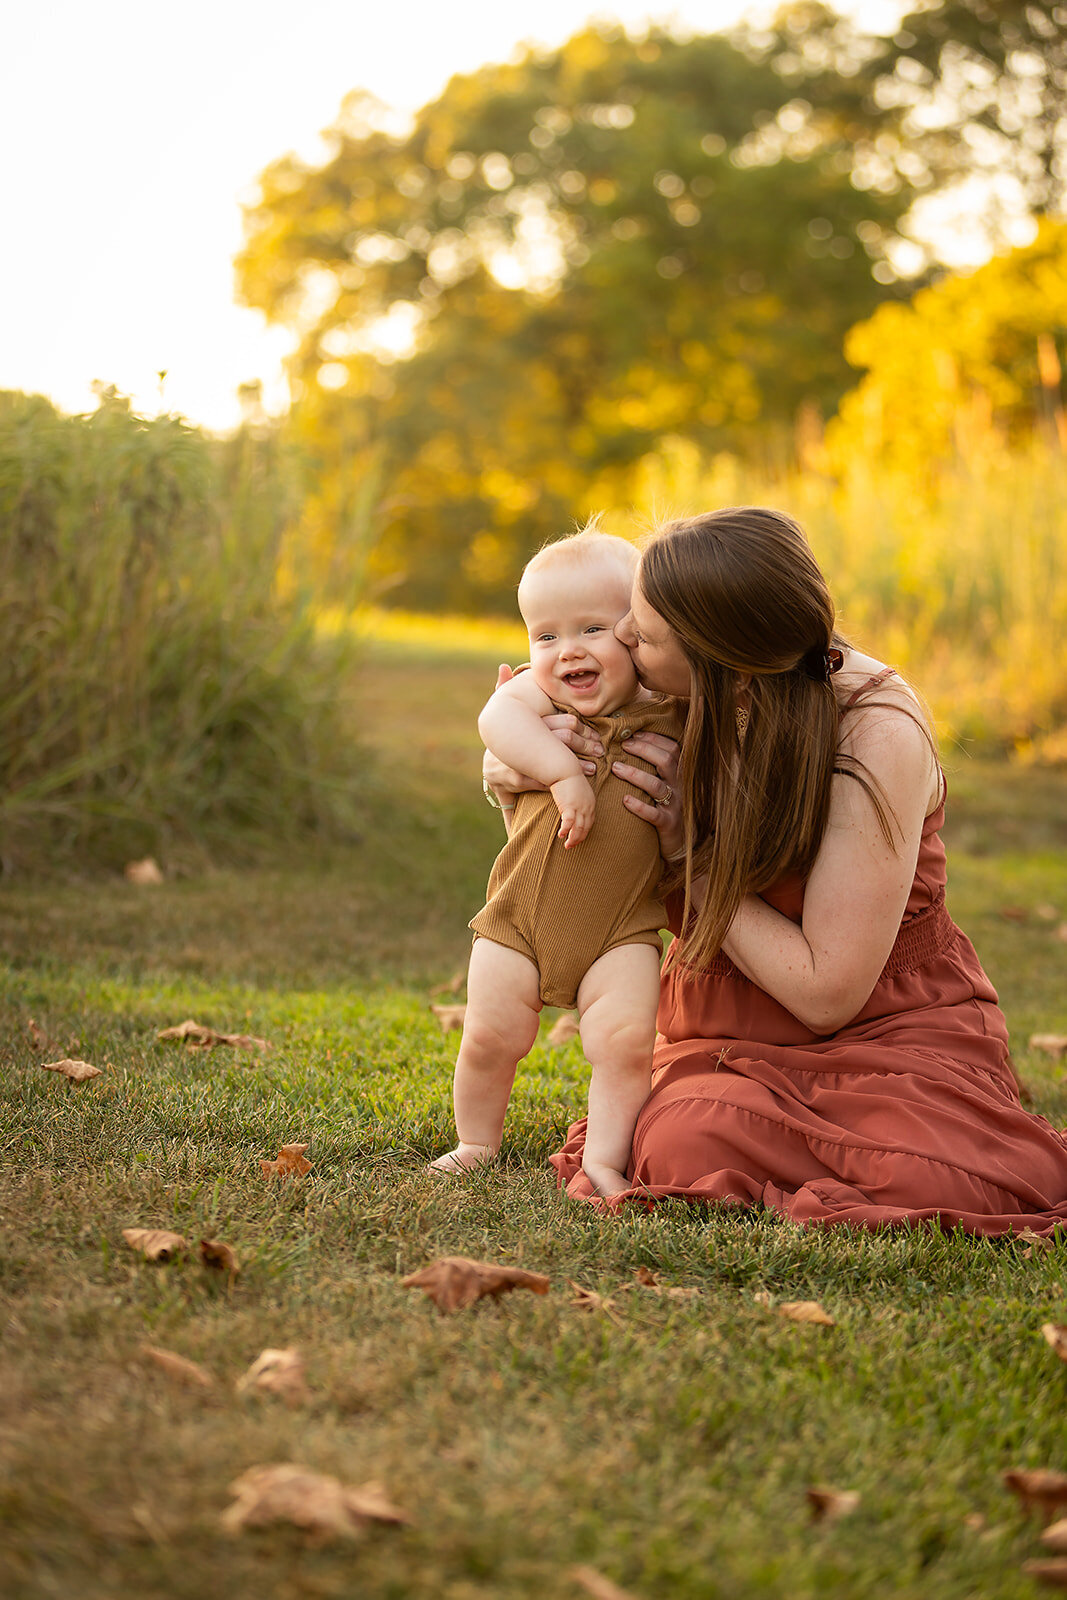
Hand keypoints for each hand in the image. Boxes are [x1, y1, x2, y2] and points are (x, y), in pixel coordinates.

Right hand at [481, 663, 602, 797]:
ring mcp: (516, 759)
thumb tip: (503, 666)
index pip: (563, 721)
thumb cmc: (504, 738)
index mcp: (526, 721)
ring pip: (555, 760)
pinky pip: (542, 781)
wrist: (492, 770)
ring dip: (577, 766)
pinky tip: (574, 784)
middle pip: (563, 737)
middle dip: (583, 745)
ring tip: (593, 768)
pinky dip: (559, 782)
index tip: (596, 736)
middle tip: (600, 751)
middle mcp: (521, 738)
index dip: (582, 729)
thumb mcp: (504, 713)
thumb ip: (505, 688)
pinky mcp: (514, 779)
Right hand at [550, 773, 595, 847]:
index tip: (578, 838)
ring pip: (578, 828)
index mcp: (591, 802)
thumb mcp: (577, 790)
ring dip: (573, 838)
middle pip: (585, 827)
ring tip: (567, 845)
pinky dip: (565, 830)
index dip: (584, 832)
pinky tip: (561, 835)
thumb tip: (571, 805)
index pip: (590, 822)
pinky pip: (569, 823)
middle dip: (579, 838)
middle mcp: (588, 806)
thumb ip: (577, 799)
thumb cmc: (567, 777)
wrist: (564, 769)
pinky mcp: (569, 806)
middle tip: (571, 846)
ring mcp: (580, 807)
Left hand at [612, 732, 682, 859]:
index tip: (633, 734)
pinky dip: (639, 806)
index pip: (672, 748)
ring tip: (615, 767)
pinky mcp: (668, 823)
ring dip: (635, 774)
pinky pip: (654, 814)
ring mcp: (675, 805)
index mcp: (680, 774)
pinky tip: (625, 800)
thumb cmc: (666, 807)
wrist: (681, 840)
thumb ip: (656, 767)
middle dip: (643, 750)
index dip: (653, 739)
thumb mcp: (666, 784)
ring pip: (656, 786)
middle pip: (666, 761)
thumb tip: (631, 742)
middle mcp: (680, 787)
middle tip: (622, 746)